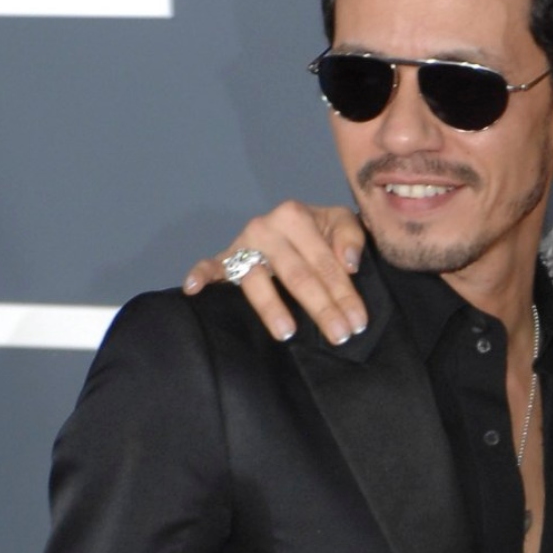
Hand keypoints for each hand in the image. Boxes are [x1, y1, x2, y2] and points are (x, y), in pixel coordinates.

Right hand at [182, 202, 367, 344]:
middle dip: (321, 308)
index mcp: (295, 216)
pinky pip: (210, 266)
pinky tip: (195, 289)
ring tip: (288, 332)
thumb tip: (349, 264)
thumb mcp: (341, 221)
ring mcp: (242, 244)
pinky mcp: (224, 258)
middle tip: (339, 336)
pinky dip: (201, 275)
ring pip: (257, 281)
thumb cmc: (320, 228)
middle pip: (297, 276)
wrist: (295, 223)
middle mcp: (265, 228)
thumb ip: (350, 236)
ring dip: (272, 308)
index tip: (358, 322)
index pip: (325, 263)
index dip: (345, 294)